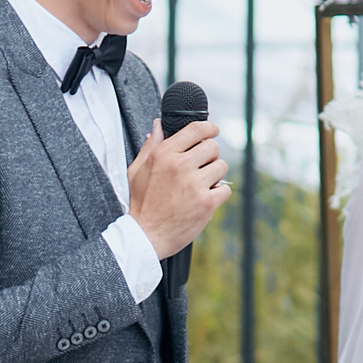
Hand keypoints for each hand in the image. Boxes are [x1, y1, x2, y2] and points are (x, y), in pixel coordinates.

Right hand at [126, 118, 230, 260]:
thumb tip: (158, 126)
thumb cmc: (142, 204)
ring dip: (215, 175)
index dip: (209, 128)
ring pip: (221, 166)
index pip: (195, 129)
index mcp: (164, 155)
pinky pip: (225, 189)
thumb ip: (150, 146)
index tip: (213, 130)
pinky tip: (205, 198)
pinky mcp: (206, 203)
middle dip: (209, 156)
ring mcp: (194, 185)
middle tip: (201, 167)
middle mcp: (180, 166)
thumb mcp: (137, 170)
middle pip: (212, 147)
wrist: (146, 235)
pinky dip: (219, 194)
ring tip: (202, 185)